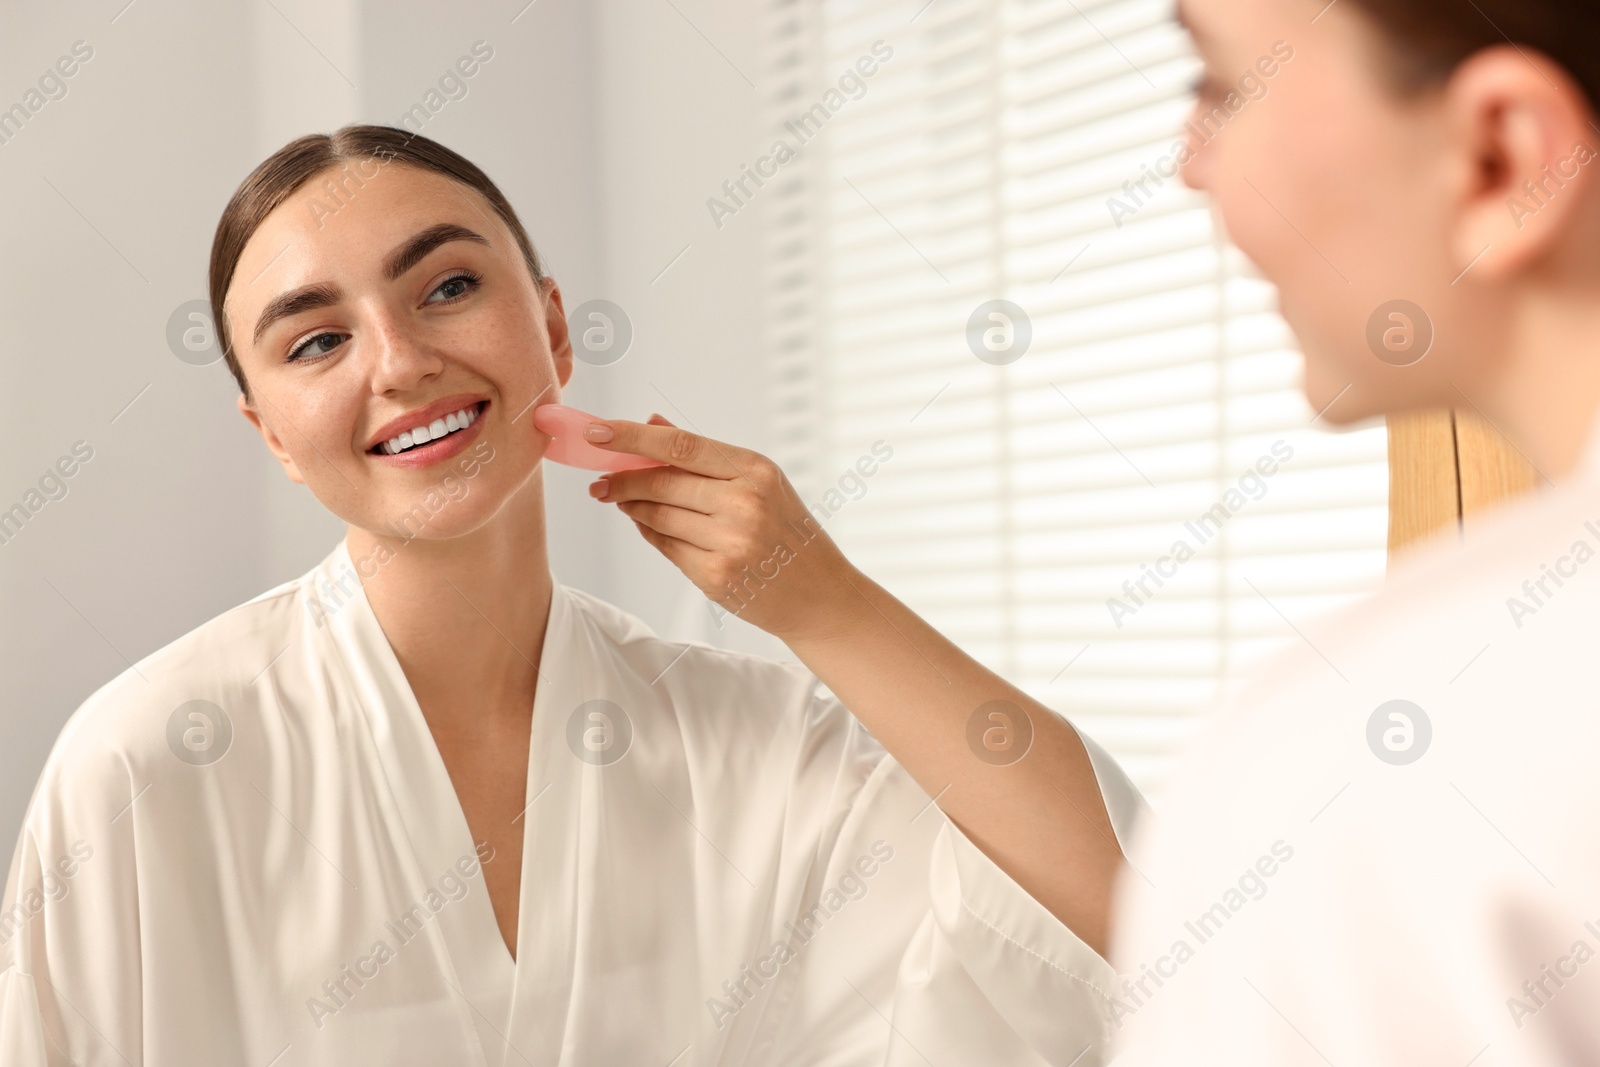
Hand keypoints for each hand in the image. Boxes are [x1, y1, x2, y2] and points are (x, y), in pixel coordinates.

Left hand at [583, 414, 857, 639]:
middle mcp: (745, 503)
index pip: (680, 446)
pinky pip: (665, 547)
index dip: (632, 437)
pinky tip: (647, 527)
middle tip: (600, 479)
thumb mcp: (760, 482)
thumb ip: (704, 455)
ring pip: (656, 516)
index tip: (596, 432)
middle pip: (661, 482)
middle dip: (621, 479)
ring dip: (630, 507)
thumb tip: (652, 422)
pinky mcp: (717, 576)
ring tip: (620, 501)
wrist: (820, 594)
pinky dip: (649, 534)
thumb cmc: (787, 533)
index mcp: (755, 470)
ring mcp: (730, 542)